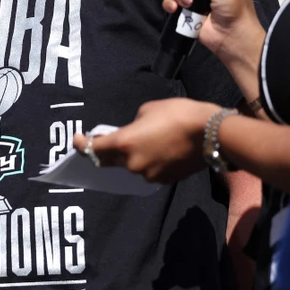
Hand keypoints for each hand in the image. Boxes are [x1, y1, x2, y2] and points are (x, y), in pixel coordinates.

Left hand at [72, 97, 215, 183]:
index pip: (92, 149)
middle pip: (108, 161)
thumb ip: (132, 125)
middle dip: (104, 151)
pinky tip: (160, 149)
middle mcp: (132, 163)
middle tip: (105, 140)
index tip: (76, 139)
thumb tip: (131, 134)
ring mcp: (149, 175)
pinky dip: (148, 161)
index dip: (80, 144)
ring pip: (131, 166)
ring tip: (145, 140)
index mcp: (124, 143)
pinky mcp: (164, 180)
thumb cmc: (179, 114)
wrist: (212, 133)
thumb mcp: (147, 110)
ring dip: (131, 156)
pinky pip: (148, 171)